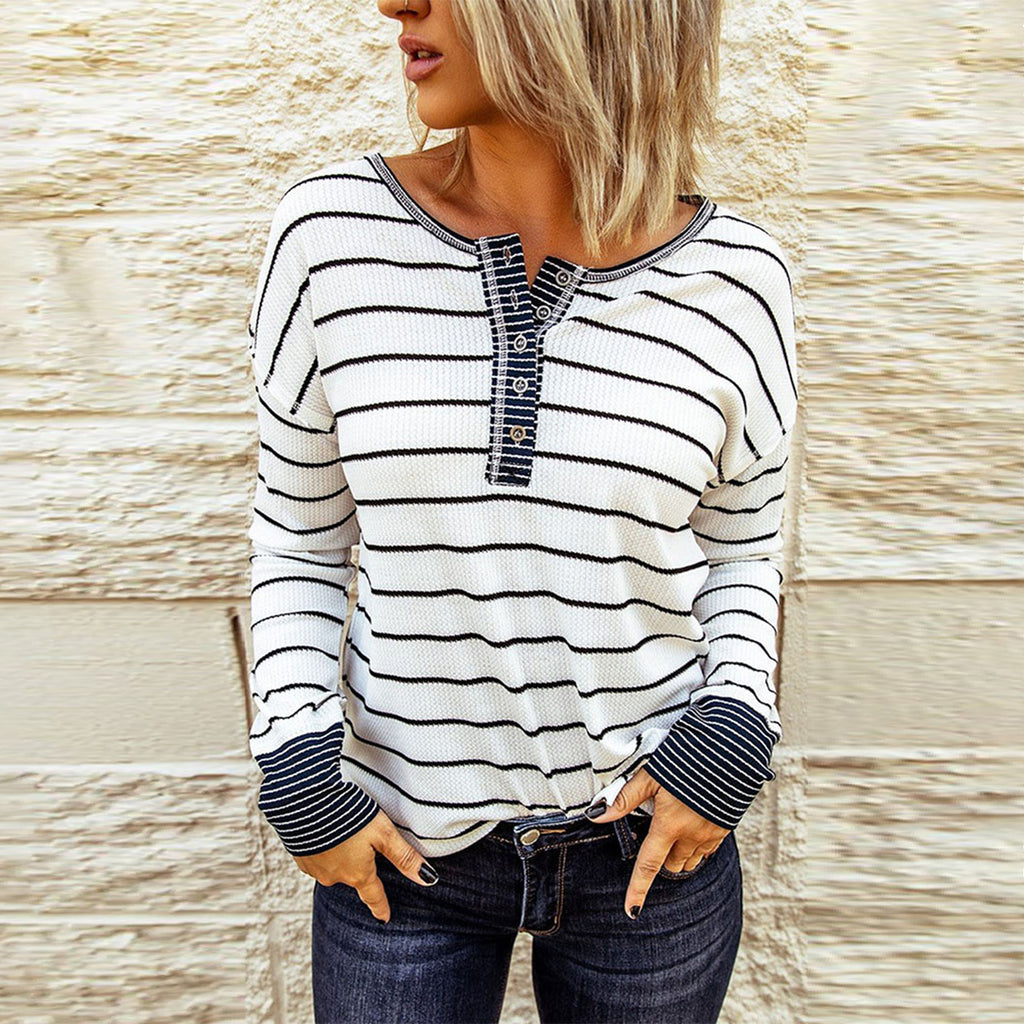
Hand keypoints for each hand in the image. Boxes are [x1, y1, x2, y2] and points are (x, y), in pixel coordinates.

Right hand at [292, 808, 438, 923]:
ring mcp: (315, 869)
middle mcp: (335, 877)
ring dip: (339, 855)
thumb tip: (428, 879)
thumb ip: (404, 856)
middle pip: (353, 877)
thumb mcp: (383, 833)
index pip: (373, 897)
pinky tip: (325, 832)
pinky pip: (316, 859)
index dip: (380, 907)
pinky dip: (323, 849)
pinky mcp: (300, 857)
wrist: (305, 802)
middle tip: (361, 846)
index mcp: (358, 874)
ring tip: (343, 833)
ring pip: (334, 867)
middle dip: (358, 866)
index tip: (384, 919)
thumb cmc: (348, 815)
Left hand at [586, 768, 728, 918]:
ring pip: (690, 861)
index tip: (631, 911)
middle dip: (661, 859)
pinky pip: (707, 851)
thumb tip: (596, 815)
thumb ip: (624, 798)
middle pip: (671, 865)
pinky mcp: (725, 829)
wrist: (731, 750)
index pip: (649, 866)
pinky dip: (696, 847)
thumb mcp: (650, 775)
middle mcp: (691, 836)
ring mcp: (710, 835)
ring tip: (674, 830)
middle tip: (656, 834)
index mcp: (669, 826)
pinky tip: (693, 826)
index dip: (638, 890)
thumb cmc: (685, 759)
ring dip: (679, 855)